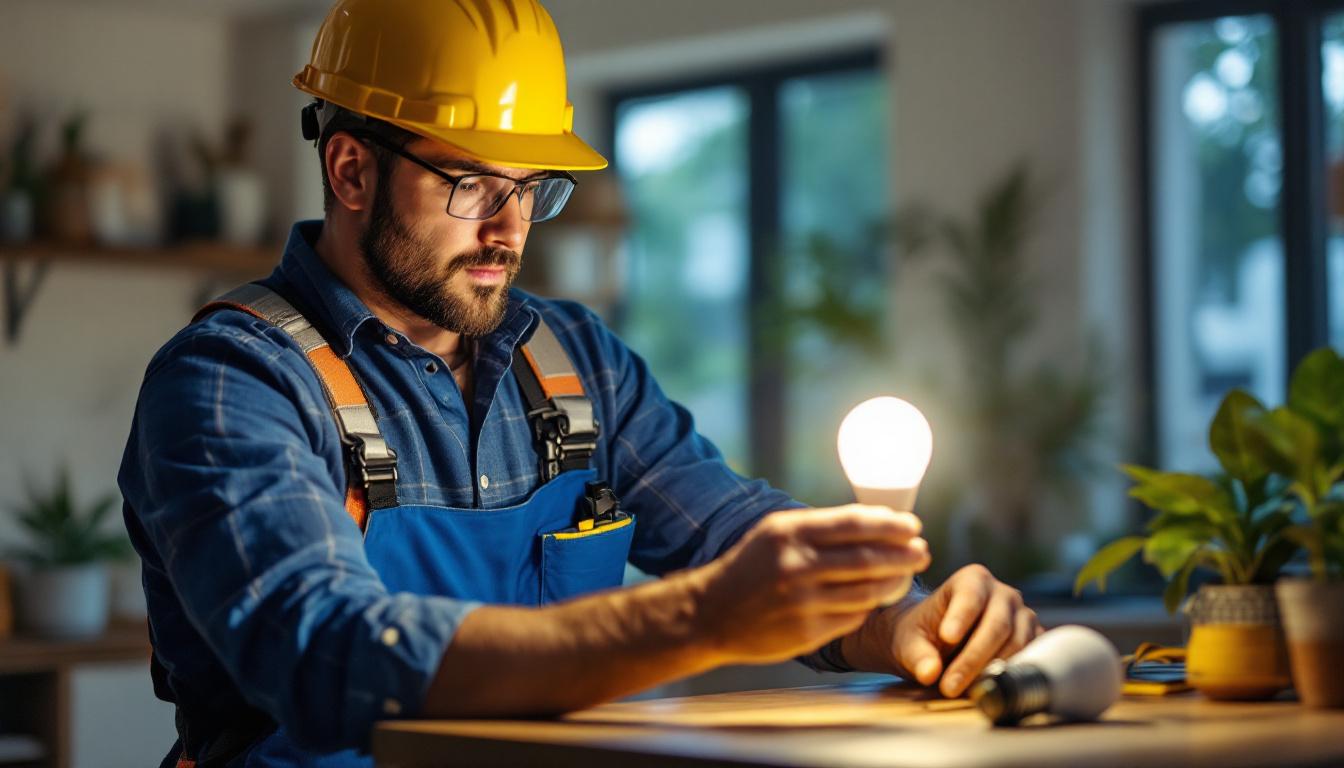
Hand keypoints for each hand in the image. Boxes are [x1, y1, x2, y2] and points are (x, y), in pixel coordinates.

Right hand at [694, 506, 930, 664]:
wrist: (711, 613)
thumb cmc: (751, 566)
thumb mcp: (775, 533)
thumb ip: (820, 527)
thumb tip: (876, 521)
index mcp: (790, 533)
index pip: (855, 524)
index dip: (891, 525)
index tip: (913, 527)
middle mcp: (796, 566)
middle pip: (869, 559)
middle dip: (904, 555)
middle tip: (922, 552)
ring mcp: (803, 602)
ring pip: (867, 592)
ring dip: (894, 583)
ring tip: (905, 575)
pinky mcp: (807, 633)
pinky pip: (853, 618)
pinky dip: (867, 607)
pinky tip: (873, 598)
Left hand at [843, 564, 1041, 696]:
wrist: (937, 641)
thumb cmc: (921, 634)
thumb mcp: (910, 643)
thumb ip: (918, 656)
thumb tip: (929, 673)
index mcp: (972, 580)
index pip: (971, 596)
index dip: (961, 617)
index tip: (947, 637)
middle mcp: (1003, 594)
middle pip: (997, 625)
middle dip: (973, 658)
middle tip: (950, 686)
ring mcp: (1022, 617)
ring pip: (1016, 644)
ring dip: (991, 671)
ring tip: (964, 692)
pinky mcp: (1032, 641)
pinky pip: (1030, 658)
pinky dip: (1011, 675)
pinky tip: (989, 689)